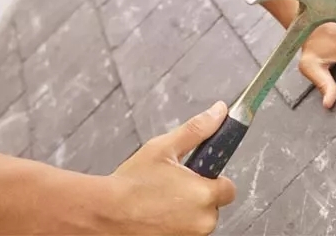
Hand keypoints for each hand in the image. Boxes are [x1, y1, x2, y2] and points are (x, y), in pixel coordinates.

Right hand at [107, 101, 237, 234]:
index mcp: (204, 194)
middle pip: (213, 205)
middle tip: (173, 185)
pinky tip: (157, 213)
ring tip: (161, 200)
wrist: (106, 213)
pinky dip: (175, 223)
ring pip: (198, 220)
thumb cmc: (132, 182)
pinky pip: (184, 231)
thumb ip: (197, 129)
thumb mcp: (164, 147)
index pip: (228, 188)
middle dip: (199, 195)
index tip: (197, 175)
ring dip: (187, 211)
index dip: (213, 179)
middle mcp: (202, 221)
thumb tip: (219, 112)